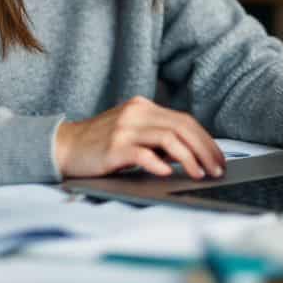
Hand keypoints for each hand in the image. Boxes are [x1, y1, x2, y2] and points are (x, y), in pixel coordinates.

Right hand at [54, 96, 225, 178]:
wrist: (64, 146)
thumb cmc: (100, 145)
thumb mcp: (132, 135)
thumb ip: (158, 140)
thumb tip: (192, 155)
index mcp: (143, 107)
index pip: (185, 120)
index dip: (206, 140)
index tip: (219, 159)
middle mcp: (136, 113)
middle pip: (182, 127)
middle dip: (205, 150)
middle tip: (217, 170)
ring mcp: (124, 128)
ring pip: (168, 138)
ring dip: (189, 158)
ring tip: (199, 174)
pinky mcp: (113, 147)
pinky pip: (142, 153)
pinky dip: (158, 163)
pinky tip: (167, 174)